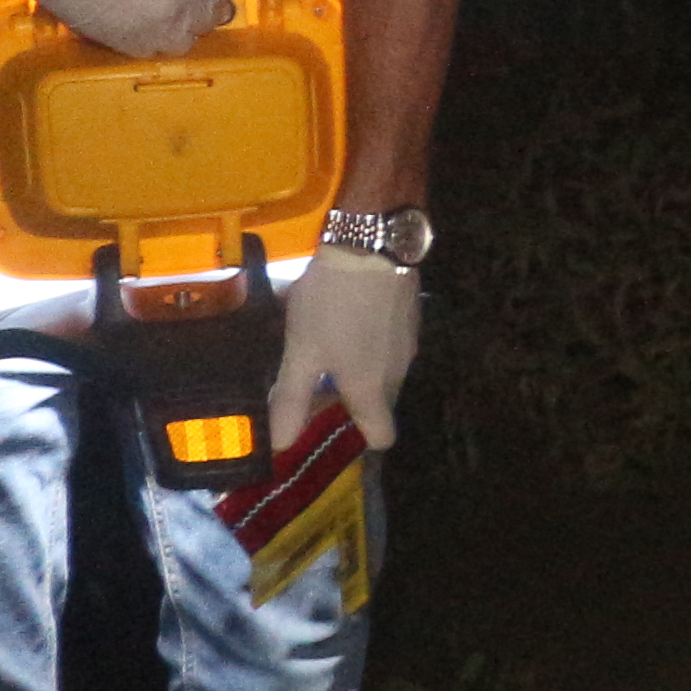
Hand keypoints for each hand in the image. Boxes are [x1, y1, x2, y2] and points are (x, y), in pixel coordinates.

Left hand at [270, 248, 418, 456]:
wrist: (372, 245)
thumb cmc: (332, 306)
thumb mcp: (301, 352)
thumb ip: (291, 400)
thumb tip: (280, 445)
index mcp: (371, 389)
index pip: (381, 437)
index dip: (357, 440)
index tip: (326, 425)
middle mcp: (397, 373)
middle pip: (378, 405)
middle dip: (346, 401)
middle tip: (310, 379)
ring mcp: (408, 344)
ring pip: (382, 373)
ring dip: (355, 368)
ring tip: (322, 341)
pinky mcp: (410, 318)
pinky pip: (388, 346)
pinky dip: (368, 342)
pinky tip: (344, 316)